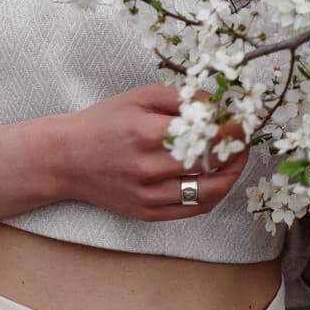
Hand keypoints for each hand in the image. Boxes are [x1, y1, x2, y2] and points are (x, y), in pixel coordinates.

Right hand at [61, 82, 250, 221]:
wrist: (66, 158)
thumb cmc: (102, 123)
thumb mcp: (136, 97)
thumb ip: (177, 97)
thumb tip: (215, 103)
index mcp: (146, 133)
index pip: (205, 133)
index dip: (231, 128)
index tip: (242, 121)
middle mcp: (148, 167)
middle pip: (210, 163)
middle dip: (236, 150)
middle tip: (244, 138)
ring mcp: (148, 194)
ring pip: (208, 192)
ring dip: (230, 175)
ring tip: (236, 161)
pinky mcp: (147, 213)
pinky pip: (192, 209)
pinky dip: (213, 195)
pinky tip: (217, 180)